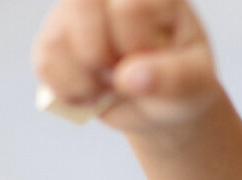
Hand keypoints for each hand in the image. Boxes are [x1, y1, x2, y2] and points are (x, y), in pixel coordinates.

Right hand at [32, 0, 219, 133]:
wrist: (162, 106)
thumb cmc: (182, 87)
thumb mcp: (195, 86)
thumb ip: (173, 79)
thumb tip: (129, 78)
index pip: (128, 9)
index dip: (136, 47)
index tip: (153, 65)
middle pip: (82, 7)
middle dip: (102, 56)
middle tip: (126, 78)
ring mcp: (76, 13)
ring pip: (59, 38)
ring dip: (87, 80)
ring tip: (113, 88)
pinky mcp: (54, 40)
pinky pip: (45, 63)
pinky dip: (70, 91)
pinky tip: (94, 94)